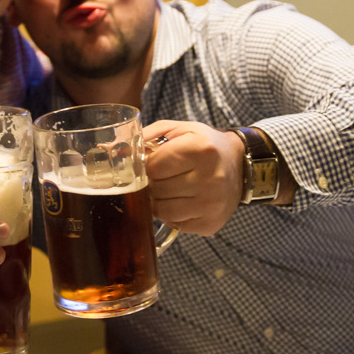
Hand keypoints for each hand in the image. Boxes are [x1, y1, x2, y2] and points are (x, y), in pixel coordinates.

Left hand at [142, 121, 243, 235]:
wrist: (239, 165)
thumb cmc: (204, 145)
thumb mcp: (179, 130)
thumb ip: (146, 136)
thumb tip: (114, 151)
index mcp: (201, 150)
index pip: (153, 167)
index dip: (147, 167)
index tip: (151, 164)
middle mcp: (210, 178)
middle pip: (156, 190)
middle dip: (152, 183)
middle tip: (161, 177)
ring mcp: (211, 204)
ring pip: (162, 211)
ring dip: (158, 200)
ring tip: (169, 188)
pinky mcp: (210, 224)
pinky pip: (175, 224)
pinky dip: (172, 214)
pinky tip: (181, 200)